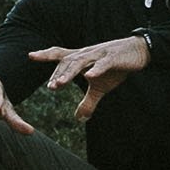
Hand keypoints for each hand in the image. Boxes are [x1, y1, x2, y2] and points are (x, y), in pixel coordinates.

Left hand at [29, 35, 151, 118]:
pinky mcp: (113, 58)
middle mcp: (87, 54)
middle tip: (50, 87)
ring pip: (81, 62)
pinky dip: (96, 69)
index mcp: (82, 58)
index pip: (60, 55)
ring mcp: (100, 55)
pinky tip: (89, 76)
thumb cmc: (116, 67)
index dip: (46, 54)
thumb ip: (88, 101)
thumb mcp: (100, 87)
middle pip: (68, 61)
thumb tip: (79, 118)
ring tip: (60, 83)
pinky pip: (103, 64)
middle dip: (58, 74)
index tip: (30, 55)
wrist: (138, 51)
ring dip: (70, 73)